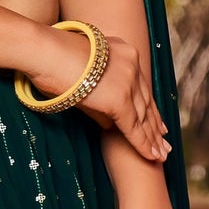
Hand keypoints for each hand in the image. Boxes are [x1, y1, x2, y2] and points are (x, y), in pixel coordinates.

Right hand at [25, 26, 169, 164]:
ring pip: (144, 117)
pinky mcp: (119, 99)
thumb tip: (108, 124)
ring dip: (152, 138)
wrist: (44, 51)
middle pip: (147, 102)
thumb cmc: (51, 61)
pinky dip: (144, 144)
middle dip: (155, 125)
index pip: (141, 86)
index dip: (150, 107)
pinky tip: (152, 156)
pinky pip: (134, 128)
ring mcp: (128, 81)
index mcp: (125, 52)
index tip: (159, 123)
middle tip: (164, 142)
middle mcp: (132, 64)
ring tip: (160, 154)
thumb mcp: (83, 73)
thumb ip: (99, 97)